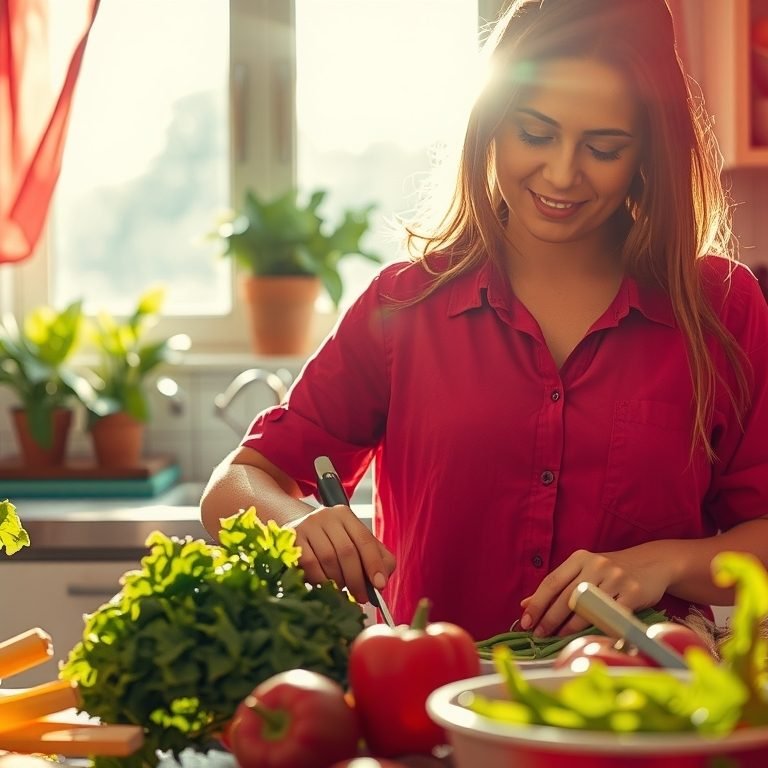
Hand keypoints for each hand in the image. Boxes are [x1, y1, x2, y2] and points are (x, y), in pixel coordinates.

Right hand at [290, 504, 395, 603]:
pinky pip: (310, 564)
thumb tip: (381, 581)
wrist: (297, 530)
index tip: (380, 585)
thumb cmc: (331, 541)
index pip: (364, 540)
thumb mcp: (354, 543)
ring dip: (338, 581)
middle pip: (347, 551)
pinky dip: (321, 580)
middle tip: (361, 597)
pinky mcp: (292, 539)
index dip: (374, 564)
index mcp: (345, 515)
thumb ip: (375, 558)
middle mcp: (326, 516)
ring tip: (343, 592)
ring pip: (328, 559)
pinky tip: (325, 586)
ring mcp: (307, 526)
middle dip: (356, 579)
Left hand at [519, 546, 671, 636]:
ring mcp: (616, 578)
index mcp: (580, 558)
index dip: (537, 603)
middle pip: (567, 596)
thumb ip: (557, 585)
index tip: (526, 621)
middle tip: (539, 634)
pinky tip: (587, 637)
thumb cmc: (611, 570)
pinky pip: (610, 616)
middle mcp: (597, 565)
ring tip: (557, 636)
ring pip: (587, 608)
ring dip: (569, 627)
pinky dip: (597, 628)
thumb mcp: (583, 569)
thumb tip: (525, 603)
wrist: (652, 563)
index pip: (552, 581)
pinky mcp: (633, 593)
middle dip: (549, 618)